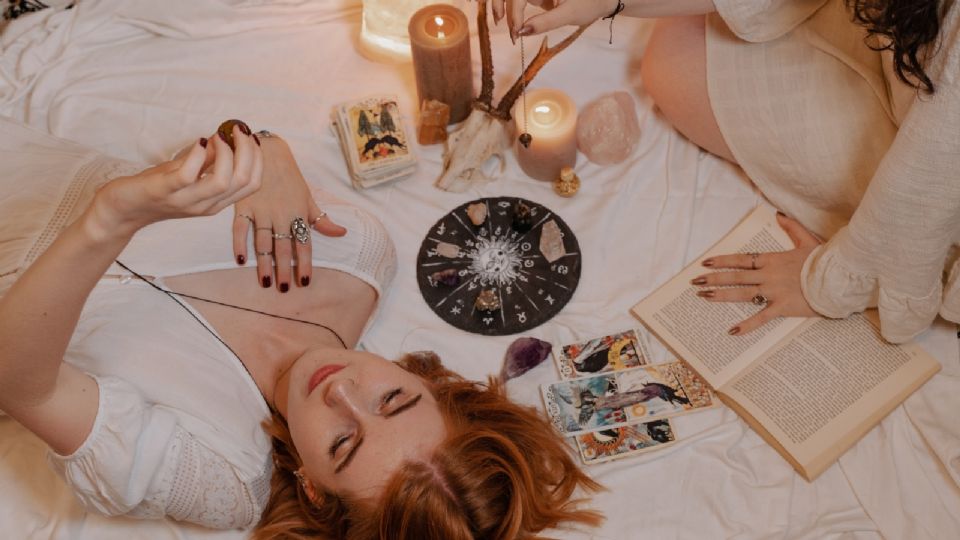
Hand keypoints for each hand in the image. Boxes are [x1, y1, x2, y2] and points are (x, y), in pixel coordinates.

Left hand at [88, 126, 260, 240]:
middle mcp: (206, 204)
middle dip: (246, 151)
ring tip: (217, 136)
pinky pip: (188, 175)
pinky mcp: (164, 191)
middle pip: (243, 181)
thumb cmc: (157, 188)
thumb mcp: (190, 173)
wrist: (123, 209)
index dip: (257, 158)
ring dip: (225, 152)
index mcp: (216, 201)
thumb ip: (210, 161)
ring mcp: (186, 200)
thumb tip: (228, 137)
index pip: (252, 184)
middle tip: (237, 130)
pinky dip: (198, 155)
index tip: (250, 136)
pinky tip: (199, 142)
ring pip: (222, 181)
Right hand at [231, 136, 345, 292]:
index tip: (305, 282)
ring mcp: (261, 211)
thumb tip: (342, 233)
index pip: (304, 244)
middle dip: (284, 270)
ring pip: (263, 242)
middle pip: (283, 247)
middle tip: (283, 290)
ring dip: (264, 263)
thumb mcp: (308, 196)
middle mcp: (281, 215)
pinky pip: (240, 228)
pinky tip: (241, 260)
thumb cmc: (289, 176)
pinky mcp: (243, 205)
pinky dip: (239, 243)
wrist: (266, 151)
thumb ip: (321, 219)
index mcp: (298, 213)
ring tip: (266, 282)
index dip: (305, 264)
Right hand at [492, 0, 613, 40]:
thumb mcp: (569, 14)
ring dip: (504, 9)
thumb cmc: (590, 3)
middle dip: (503, 10)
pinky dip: (512, 12)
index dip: (513, 13)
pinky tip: (514, 25)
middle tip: (512, 34)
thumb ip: (545, 21)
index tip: (518, 33)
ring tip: (512, 32)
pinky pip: (518, 2)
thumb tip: (522, 31)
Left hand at [690, 213, 820, 334]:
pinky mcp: (782, 307)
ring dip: (721, 295)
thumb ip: (791, 228)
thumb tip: (779, 215)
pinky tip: (732, 330)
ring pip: (742, 294)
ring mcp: (773, 291)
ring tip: (703, 296)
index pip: (741, 260)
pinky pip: (761, 317)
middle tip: (694, 281)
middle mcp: (768, 275)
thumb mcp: (807, 240)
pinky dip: (747, 325)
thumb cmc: (824, 260)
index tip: (706, 263)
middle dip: (713, 278)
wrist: (839, 278)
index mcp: (772, 260)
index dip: (722, 261)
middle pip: (735, 276)